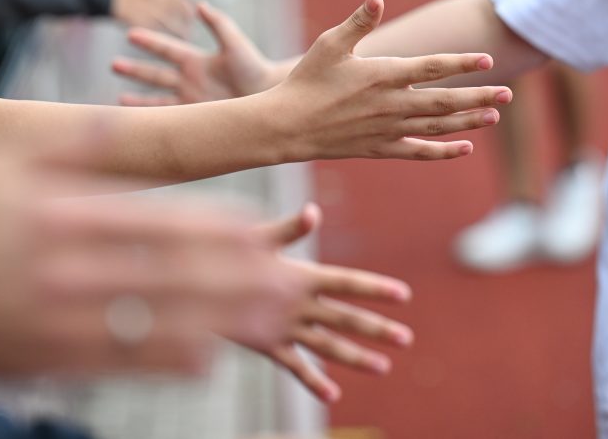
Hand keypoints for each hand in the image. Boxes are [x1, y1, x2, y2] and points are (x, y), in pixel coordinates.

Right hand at [0, 142, 304, 389]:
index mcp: (60, 218)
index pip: (156, 226)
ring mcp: (56, 322)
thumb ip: (71, 144)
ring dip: (217, 322)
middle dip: (234, 280)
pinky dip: (166, 360)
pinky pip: (117, 362)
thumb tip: (126, 118)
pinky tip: (207, 356)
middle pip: (169, 277)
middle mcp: (66, 272)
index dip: (214, 233)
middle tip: (284, 281)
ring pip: (154, 324)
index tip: (258, 234)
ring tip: (265, 318)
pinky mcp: (44, 358)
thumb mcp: (0, 164)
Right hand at [101, 0, 196, 36]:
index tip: (193, 5)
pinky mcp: (129, 16)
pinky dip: (160, 33)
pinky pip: (149, 26)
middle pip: (171, 4)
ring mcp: (139, 3)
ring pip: (164, 16)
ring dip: (176, 26)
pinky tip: (167, 41)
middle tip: (193, 23)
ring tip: (186, 36)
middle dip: (183, 13)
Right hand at [113, 1, 278, 106]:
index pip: (167, 48)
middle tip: (113, 64)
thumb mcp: (235, 43)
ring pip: (157, 98)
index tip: (130, 33)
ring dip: (138, 98)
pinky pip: (170, 118)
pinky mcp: (196, 116)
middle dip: (135, 69)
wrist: (269, 94)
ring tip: (117, 100)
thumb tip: (199, 4)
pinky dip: (154, 119)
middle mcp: (190, 79)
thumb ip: (218, 23)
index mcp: (197, 60)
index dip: (150, 42)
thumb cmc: (254, 67)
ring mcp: (191, 99)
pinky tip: (139, 122)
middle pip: (156, 73)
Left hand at [233, 204, 413, 403]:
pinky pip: (295, 365)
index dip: (374, 288)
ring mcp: (288, 326)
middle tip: (406, 338)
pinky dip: (312, 381)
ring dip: (355, 356)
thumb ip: (289, 229)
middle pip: (346, 318)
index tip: (403, 294)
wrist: (201, 277)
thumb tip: (312, 211)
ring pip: (328, 344)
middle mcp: (302, 304)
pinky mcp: (269, 345)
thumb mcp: (260, 238)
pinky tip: (332, 395)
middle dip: (376, 328)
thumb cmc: (231, 250)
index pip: (347, 282)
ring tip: (383, 368)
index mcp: (305, 276)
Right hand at [268, 0, 511, 161]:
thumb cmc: (306, 81)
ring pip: (437, 127)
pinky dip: (443, 151)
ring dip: (468, 121)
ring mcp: (387, 129)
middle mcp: (390, 104)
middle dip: (478, 96)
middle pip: (444, 101)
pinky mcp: (380, 148)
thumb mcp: (330, 44)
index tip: (485, 60)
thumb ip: (358, 22)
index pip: (430, 67)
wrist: (286, 126)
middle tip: (508, 94)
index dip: (460, 64)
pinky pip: (419, 152)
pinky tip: (464, 147)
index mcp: (381, 75)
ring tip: (493, 115)